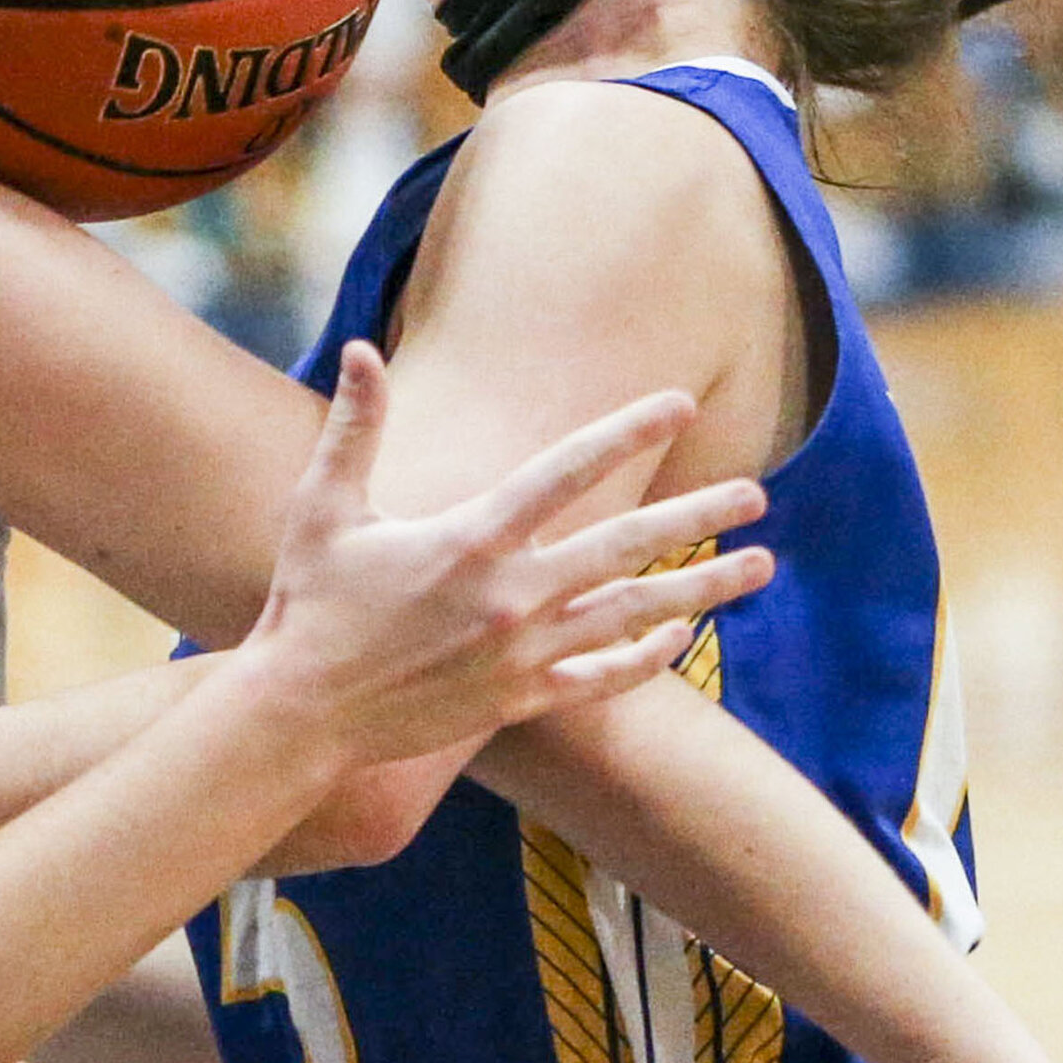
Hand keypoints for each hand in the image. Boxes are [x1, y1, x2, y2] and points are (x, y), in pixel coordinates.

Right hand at [250, 343, 774, 767]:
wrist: (302, 712)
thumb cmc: (308, 603)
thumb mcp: (323, 507)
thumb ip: (354, 427)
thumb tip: (361, 350)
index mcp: (469, 539)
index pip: (566, 472)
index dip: (626, 432)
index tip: (678, 404)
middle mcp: (509, 596)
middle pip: (624, 546)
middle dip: (696, 516)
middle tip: (755, 494)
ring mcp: (521, 654)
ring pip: (632, 614)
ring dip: (701, 588)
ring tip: (760, 566)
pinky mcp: (519, 702)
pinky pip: (603, 678)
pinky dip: (648, 656)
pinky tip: (683, 635)